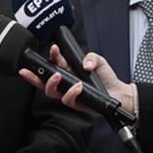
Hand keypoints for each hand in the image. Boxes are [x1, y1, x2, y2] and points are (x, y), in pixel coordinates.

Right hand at [18, 45, 136, 115]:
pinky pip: (67, 100)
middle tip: (36, 68)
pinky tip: (78, 86)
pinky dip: (71, 92)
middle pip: (44, 81)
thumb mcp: (99, 61)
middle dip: (34, 76)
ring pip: (51, 92)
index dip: (50, 56)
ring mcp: (69, 93)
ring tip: (58, 76)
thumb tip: (84, 63)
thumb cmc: (105, 78)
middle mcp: (66, 83)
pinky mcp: (76, 103)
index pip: (54, 63)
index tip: (53, 49)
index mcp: (68, 70)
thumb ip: (91, 57)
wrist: (118, 92)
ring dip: (51, 83)